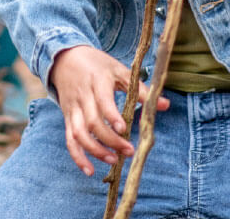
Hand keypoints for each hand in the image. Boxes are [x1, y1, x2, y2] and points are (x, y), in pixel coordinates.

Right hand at [49, 46, 168, 176]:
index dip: (111, 116)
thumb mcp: (119, 70)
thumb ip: (141, 89)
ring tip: (113, 160)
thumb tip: (164, 105)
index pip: (102, 101)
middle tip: (128, 151)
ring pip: (78, 134)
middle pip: (92, 123)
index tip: (123, 129)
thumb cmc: (97, 64)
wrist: (65, 59)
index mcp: (96, 82)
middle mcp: (82, 97)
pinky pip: (70, 140)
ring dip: (94, 150)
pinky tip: (89, 171)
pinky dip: (78, 157)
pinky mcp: (67, 118)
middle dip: (109, 140)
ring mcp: (73, 109)